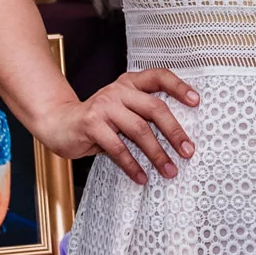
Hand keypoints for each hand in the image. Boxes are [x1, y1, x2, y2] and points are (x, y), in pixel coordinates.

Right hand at [34, 68, 198, 184]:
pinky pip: (118, 148)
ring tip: (169, 170)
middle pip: (154, 108)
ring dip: (157, 154)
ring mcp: (104, 106)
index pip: (158, 77)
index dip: (179, 87)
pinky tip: (142, 177)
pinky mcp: (91, 124)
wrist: (59, 122)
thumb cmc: (98, 119)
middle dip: (174, 132)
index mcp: (129, 83)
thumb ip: (143, 112)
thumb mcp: (121, 108)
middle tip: (188, 152)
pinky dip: (132, 165)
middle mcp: (118, 90)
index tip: (197, 102)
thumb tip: (179, 136)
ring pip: (139, 130)